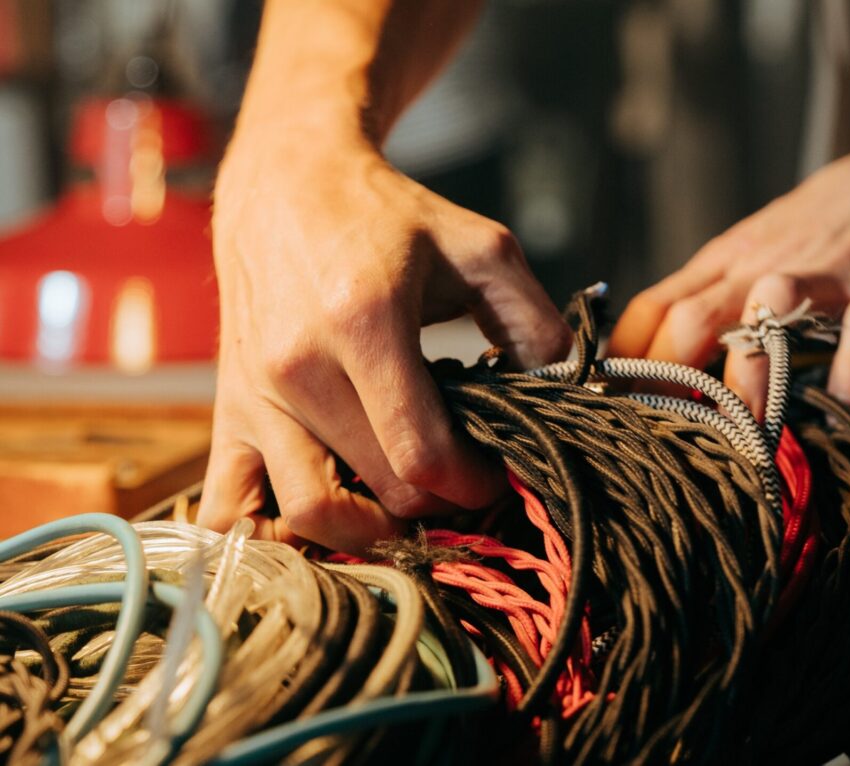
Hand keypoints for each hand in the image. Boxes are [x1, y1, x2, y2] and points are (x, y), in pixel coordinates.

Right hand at [196, 138, 570, 552]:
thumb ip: (534, 322)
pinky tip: (320, 524)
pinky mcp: (227, 407)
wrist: (288, 184)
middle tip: (462, 483)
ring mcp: (255, 394)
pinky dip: (273, 537)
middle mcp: (299, 366)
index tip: (494, 473)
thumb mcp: (480, 249)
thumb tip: (564, 393)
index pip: (422, 454)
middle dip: (438, 504)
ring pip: (310, 514)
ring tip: (404, 508)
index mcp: (364, 321)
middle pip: (380, 489)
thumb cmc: (387, 217)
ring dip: (368, 532)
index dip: (473, 484)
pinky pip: (229, 507)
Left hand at [610, 120, 849, 416]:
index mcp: (725, 262)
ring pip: (770, 316)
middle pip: (693, 317)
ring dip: (750, 374)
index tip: (603, 404)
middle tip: (655, 434)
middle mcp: (762, 269)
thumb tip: (650, 353)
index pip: (654, 306)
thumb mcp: (755, 251)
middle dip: (666, 376)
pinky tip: (840, 407)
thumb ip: (709, 297)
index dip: (623, 357)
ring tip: (743, 433)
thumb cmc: (823, 228)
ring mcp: (823, 279)